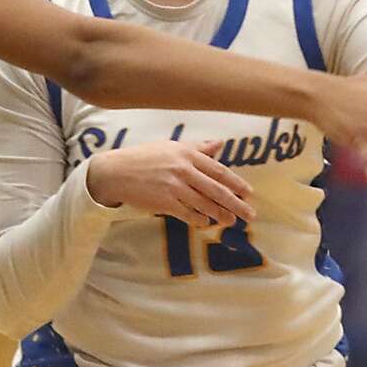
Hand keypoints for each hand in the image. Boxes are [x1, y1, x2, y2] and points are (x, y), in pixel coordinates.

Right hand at [87, 138, 255, 228]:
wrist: (116, 172)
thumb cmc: (144, 158)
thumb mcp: (171, 147)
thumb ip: (197, 148)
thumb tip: (220, 144)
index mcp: (188, 154)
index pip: (218, 170)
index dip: (236, 183)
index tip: (249, 193)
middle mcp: (184, 170)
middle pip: (217, 190)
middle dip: (236, 204)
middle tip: (250, 215)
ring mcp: (174, 187)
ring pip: (205, 204)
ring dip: (221, 215)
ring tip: (231, 222)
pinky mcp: (164, 202)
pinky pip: (187, 214)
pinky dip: (199, 219)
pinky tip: (206, 223)